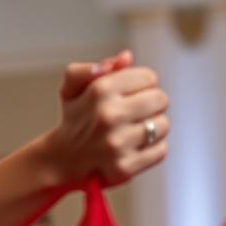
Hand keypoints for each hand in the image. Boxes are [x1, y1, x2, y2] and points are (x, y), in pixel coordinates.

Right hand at [46, 49, 169, 187]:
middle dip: (151, 104)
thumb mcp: (74, 87)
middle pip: (161, 99)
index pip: (149, 77)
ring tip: (134, 131)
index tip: (129, 94)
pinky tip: (134, 148)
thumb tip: (126, 57)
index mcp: (99, 90)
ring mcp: (117, 144)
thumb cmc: (75, 118)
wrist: (63, 159)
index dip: (142, 84)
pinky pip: (160, 151)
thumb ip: (95, 67)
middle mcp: (108, 116)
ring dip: (153, 128)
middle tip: (135, 113)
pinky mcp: (125, 167)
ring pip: (163, 125)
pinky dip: (151, 149)